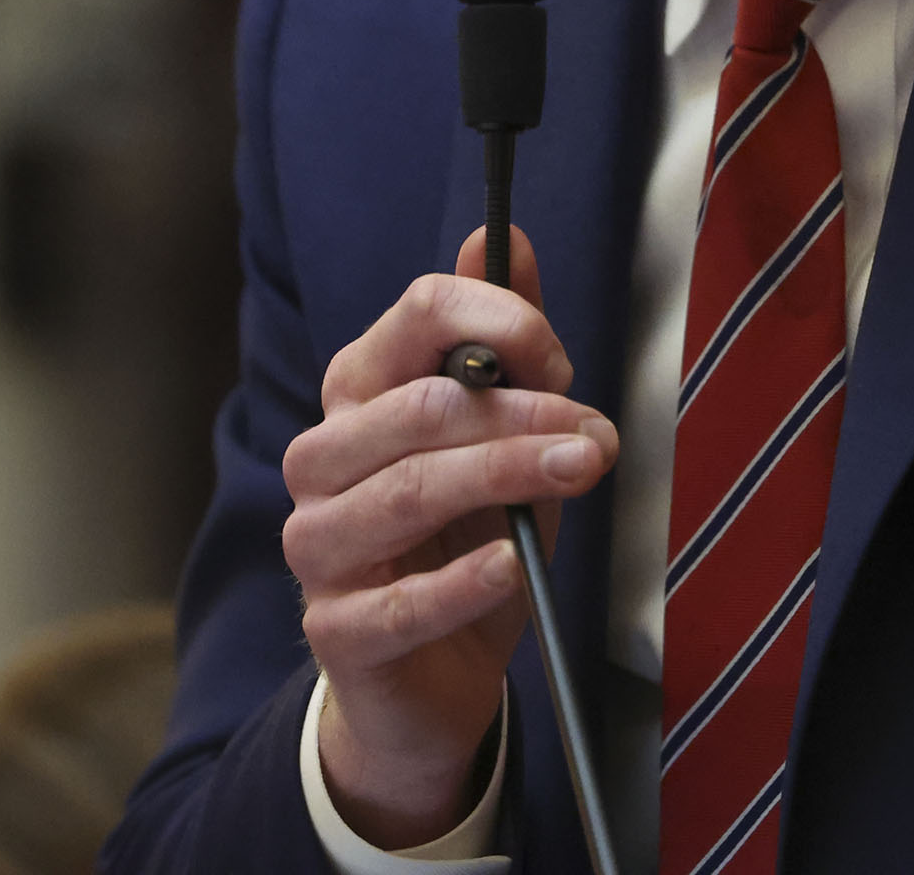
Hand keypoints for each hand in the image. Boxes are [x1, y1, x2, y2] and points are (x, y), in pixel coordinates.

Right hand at [283, 225, 619, 847]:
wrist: (435, 679)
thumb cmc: (469, 542)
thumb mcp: (504, 436)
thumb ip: (504, 340)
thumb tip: (501, 233)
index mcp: (362, 394)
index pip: (416, 316)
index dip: (499, 323)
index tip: (561, 360)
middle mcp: (323, 459)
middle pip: (418, 405)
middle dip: (519, 411)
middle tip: (594, 433)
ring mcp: (319, 546)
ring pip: (406, 492)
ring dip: (505, 476)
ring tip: (578, 474)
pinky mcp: (335, 631)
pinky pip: (397, 603)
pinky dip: (461, 582)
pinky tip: (510, 565)